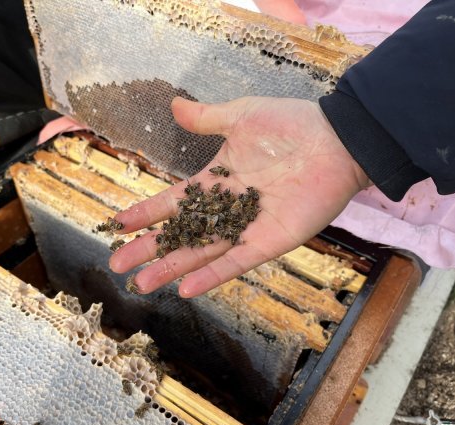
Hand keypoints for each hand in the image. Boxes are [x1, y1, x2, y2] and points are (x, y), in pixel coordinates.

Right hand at [109, 97, 370, 297]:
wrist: (336, 140)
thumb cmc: (291, 125)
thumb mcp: (241, 116)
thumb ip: (206, 118)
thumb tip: (173, 105)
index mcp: (216, 180)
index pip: (173, 202)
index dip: (147, 213)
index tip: (119, 225)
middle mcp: (226, 209)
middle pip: (180, 233)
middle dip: (149, 249)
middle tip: (117, 264)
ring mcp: (245, 228)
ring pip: (201, 253)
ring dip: (171, 268)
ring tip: (141, 283)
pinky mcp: (268, 241)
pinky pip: (235, 261)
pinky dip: (211, 275)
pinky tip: (185, 289)